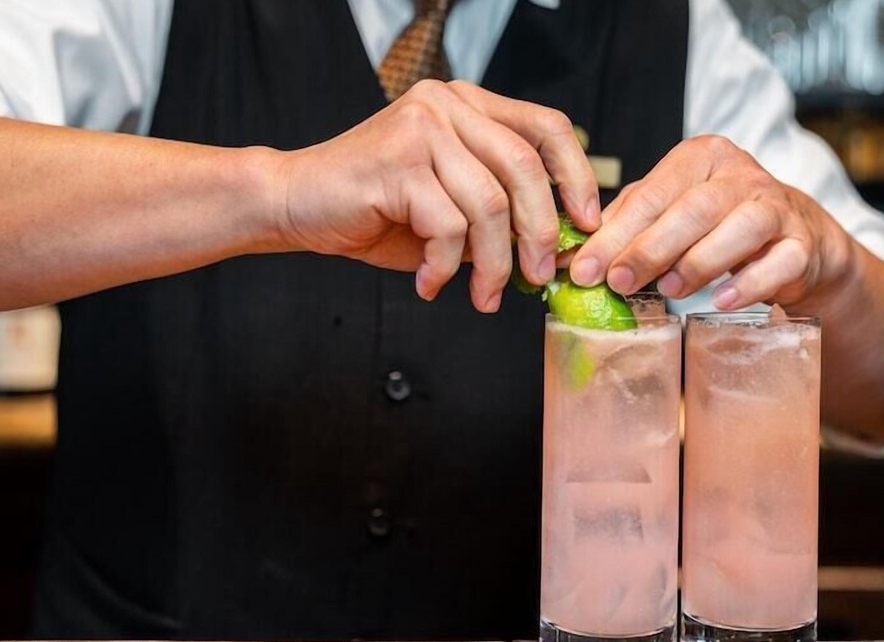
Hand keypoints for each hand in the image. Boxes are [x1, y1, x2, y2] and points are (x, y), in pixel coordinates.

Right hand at [270, 80, 599, 312]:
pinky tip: (429, 283)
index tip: (587, 223)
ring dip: (492, 263)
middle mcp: (447, 104)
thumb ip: (499, 213)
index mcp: (469, 105)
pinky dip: (444, 266)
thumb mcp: (451, 206)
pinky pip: (446, 225)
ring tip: (482, 295)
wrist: (296, 204)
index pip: (546, 127)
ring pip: (489, 204)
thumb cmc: (376, 211)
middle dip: (540, 232)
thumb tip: (556, 248)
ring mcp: (421, 126)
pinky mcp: (396, 160)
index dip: (577, 176)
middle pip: (524, 168)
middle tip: (537, 278)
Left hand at [568, 135, 852, 310]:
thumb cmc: (716, 225)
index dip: (614, 235)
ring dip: (699, 261)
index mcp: (700, 157)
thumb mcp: (669, 212)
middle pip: (693, 209)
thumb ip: (627, 225)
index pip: (651, 195)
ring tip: (669, 289)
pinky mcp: (802, 243)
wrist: (792, 240)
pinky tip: (720, 301)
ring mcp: (776, 206)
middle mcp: (740, 174)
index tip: (584, 270)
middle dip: (650, 248)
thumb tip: (575, 257)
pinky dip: (749, 283)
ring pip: (740, 228)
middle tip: (618, 282)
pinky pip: (779, 262)